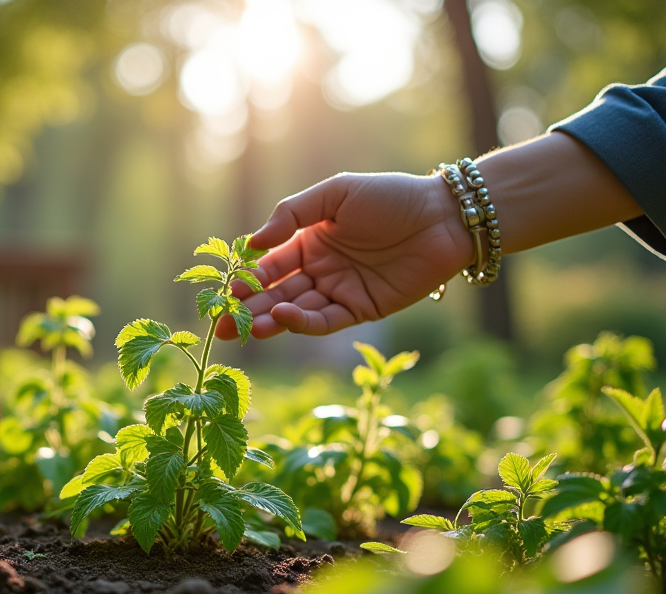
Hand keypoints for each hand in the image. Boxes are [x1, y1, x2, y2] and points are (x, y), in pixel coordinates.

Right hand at [216, 172, 472, 339]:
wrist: (443, 217)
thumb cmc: (390, 197)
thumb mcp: (336, 193)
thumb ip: (292, 214)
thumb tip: (253, 243)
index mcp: (310, 241)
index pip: (270, 264)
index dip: (248, 277)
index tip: (226, 289)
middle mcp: (321, 269)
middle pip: (277, 293)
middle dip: (249, 310)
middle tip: (222, 325)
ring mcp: (339, 291)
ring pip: (296, 311)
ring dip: (270, 321)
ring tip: (247, 328)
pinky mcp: (361, 310)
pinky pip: (325, 321)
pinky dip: (302, 322)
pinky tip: (283, 317)